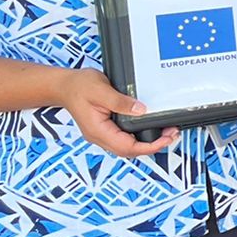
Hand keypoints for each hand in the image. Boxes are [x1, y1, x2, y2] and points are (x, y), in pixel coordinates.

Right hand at [56, 68, 178, 157]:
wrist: (64, 85)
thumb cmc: (78, 87)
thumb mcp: (101, 90)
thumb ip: (120, 102)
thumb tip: (140, 109)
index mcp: (97, 130)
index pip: (127, 147)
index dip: (149, 147)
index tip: (166, 139)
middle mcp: (99, 136)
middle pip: (130, 151)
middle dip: (153, 146)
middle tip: (172, 134)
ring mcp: (102, 133)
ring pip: (128, 146)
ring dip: (147, 142)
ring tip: (166, 132)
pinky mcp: (106, 128)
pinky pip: (125, 138)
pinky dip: (140, 136)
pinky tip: (150, 128)